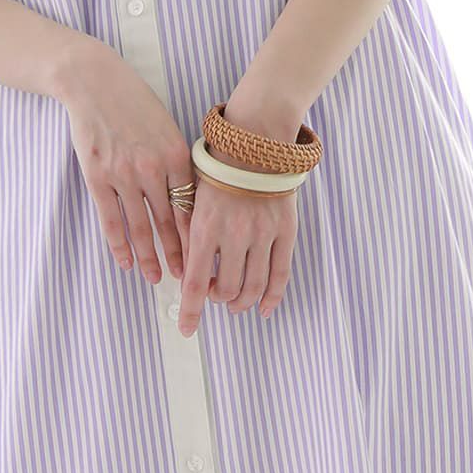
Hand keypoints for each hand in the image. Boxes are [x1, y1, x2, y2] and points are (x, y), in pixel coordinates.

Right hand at [59, 39, 192, 284]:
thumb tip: (190, 200)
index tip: (204, 259)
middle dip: (178, 254)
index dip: (197, 237)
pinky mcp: (97, 176)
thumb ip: (179, 163)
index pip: (191, 207)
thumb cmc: (136, 105)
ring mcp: (124, 174)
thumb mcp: (168, 129)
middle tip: (185, 279)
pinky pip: (111, 219)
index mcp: (177, 156)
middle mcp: (153, 168)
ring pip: (140, 226)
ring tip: (155, 278)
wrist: (95, 83)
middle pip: (168, 222)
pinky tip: (125, 262)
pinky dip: (119, 244)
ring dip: (149, 256)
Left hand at [175, 92, 304, 336]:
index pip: (195, 282)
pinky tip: (264, 308)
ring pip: (253, 286)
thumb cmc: (218, 171)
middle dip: (218, 299)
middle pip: (225, 289)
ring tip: (236, 303)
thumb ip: (191, 236)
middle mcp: (234, 235)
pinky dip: (272, 297)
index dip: (192, 311)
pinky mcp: (285, 232)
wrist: (255, 143)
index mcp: (205, 227)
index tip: (188, 329)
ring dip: (242, 301)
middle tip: (215, 295)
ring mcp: (263, 235)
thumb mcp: (193, 200)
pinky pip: (280, 274)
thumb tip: (187, 275)